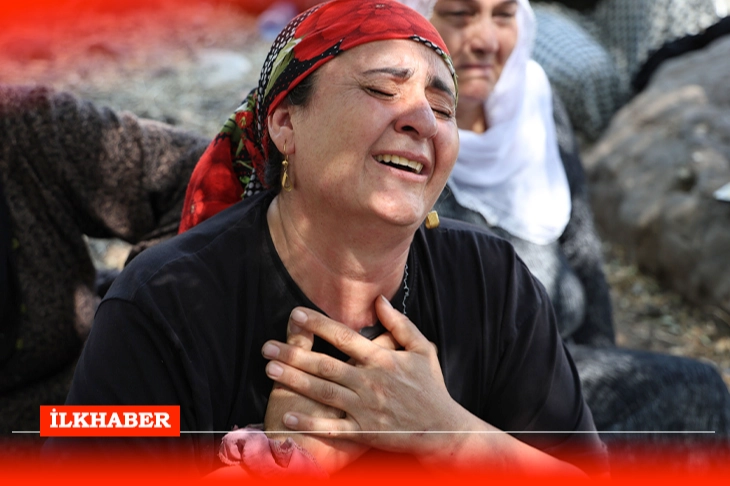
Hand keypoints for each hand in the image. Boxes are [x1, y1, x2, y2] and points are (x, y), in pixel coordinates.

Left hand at [261, 296, 470, 459]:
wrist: (444, 429)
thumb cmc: (432, 387)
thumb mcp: (422, 349)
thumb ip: (400, 324)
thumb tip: (380, 299)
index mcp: (382, 359)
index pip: (344, 337)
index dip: (318, 324)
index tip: (295, 314)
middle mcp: (370, 382)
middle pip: (325, 365)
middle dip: (294, 354)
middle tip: (267, 347)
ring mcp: (366, 407)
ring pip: (323, 391)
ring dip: (295, 380)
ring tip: (270, 370)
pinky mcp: (364, 431)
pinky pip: (332, 426)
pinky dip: (309, 421)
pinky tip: (287, 414)